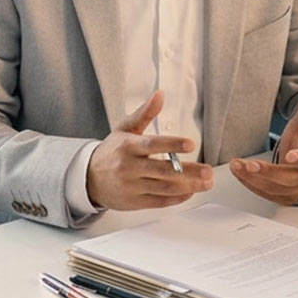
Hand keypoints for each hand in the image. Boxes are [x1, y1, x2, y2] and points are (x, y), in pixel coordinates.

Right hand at [86, 90, 212, 210]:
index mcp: (128, 147)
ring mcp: (132, 187)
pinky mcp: (134, 202)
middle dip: (188, 171)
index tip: (191, 144)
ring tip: (206, 183)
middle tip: (208, 171)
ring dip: (189, 187)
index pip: (152, 144)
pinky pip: (160, 201)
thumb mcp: (125, 129)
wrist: (88, 179)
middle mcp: (129, 167)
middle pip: (163, 170)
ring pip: (164, 188)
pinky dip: (177, 198)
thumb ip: (145, 113)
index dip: (172, 144)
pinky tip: (191, 191)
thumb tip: (160, 94)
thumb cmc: (111, 152)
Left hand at [229, 93, 297, 204]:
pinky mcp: (283, 197)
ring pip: (274, 189)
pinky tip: (239, 173)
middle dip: (267, 172)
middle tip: (249, 165)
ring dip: (253, 179)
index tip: (289, 156)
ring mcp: (295, 190)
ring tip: (237, 166)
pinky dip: (250, 185)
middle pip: (288, 178)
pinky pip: (266, 194)